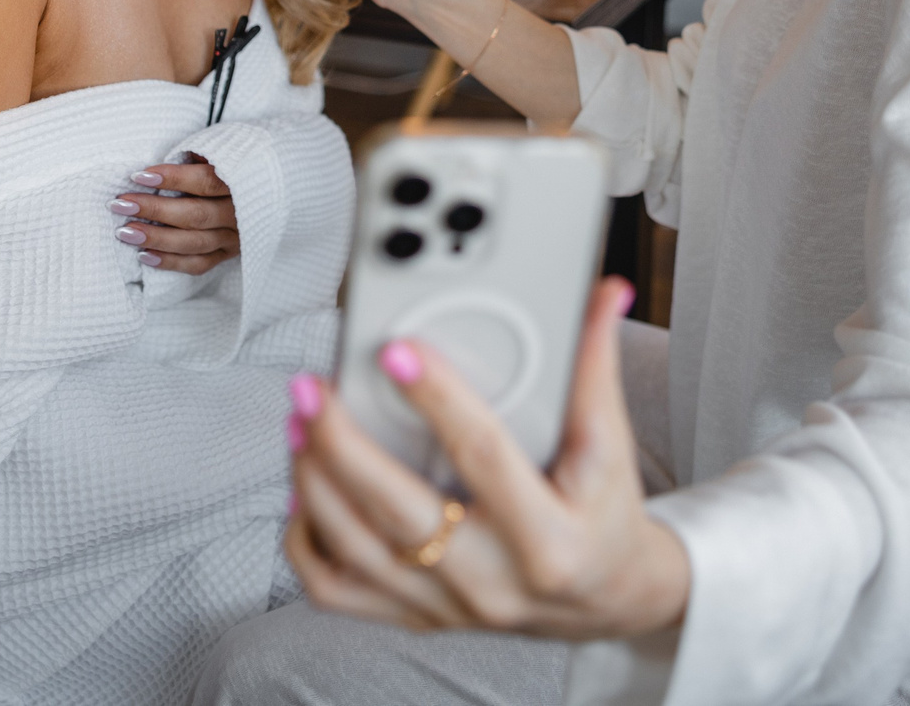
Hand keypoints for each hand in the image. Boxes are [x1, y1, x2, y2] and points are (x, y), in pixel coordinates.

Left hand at [111, 157, 236, 274]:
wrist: (267, 189)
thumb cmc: (232, 163)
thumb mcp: (223, 150)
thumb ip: (198, 155)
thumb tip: (160, 162)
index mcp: (242, 182)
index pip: (206, 182)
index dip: (172, 178)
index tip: (138, 176)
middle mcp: (240, 214)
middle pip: (195, 215)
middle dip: (154, 210)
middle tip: (120, 205)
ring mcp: (235, 238)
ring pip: (194, 243)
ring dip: (156, 239)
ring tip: (124, 232)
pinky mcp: (228, 254)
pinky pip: (198, 264)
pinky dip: (171, 262)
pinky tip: (143, 256)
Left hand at [283, 278, 690, 640]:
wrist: (606, 601)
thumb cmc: (601, 515)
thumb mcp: (609, 449)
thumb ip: (596, 369)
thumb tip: (604, 294)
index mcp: (550, 540)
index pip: (484, 459)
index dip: (439, 400)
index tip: (397, 351)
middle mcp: (494, 582)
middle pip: (399, 513)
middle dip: (342, 444)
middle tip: (312, 388)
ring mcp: (449, 606)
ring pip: (356, 552)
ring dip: (314, 483)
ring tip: (300, 424)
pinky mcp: (417, 616)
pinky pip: (338, 591)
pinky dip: (307, 540)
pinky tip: (305, 490)